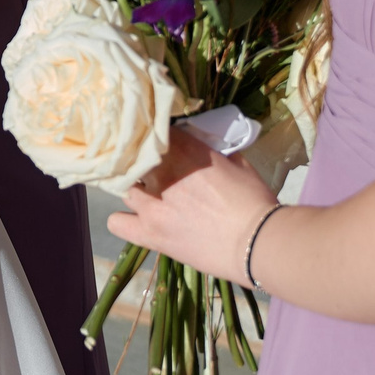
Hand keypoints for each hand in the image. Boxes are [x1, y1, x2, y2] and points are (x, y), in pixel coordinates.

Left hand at [106, 128, 286, 283]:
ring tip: (149, 196)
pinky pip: (117, 223)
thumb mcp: (237, 162)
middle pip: (135, 159)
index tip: (166, 147)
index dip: (160, 140)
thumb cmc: (254, 200)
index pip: (156, 133)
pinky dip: (123, 220)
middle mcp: (162, 172)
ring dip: (136, 189)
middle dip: (145, 163)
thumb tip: (200, 147)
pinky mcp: (150, 233)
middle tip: (158, 173)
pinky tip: (137, 219)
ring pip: (125, 187)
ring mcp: (152, 204)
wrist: (257, 242)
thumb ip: (211, 152)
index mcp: (185, 151)